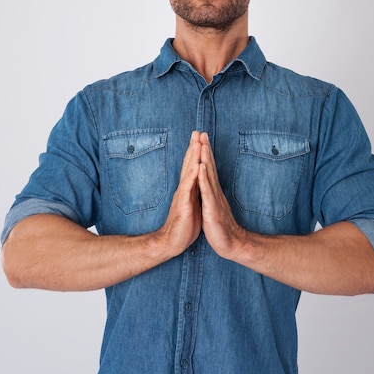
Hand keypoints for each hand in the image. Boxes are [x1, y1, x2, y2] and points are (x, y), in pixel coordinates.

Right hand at [156, 131, 201, 257]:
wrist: (173, 242)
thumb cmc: (184, 225)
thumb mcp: (192, 204)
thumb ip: (194, 192)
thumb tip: (198, 183)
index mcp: (188, 189)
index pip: (192, 166)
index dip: (196, 152)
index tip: (200, 137)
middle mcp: (184, 189)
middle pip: (189, 164)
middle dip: (193, 147)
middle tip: (196, 131)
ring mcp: (182, 196)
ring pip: (188, 172)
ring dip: (193, 157)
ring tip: (197, 143)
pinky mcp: (183, 205)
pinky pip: (188, 189)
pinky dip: (192, 176)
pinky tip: (195, 166)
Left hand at [197, 132, 246, 258]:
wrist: (230, 243)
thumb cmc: (220, 227)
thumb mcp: (213, 207)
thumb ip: (211, 194)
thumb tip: (207, 183)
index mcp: (213, 191)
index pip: (208, 168)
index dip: (204, 153)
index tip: (200, 138)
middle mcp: (215, 191)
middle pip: (209, 166)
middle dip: (205, 149)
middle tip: (201, 133)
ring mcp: (214, 198)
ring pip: (208, 175)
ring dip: (205, 158)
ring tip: (201, 143)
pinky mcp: (213, 208)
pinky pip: (207, 191)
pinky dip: (203, 178)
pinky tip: (201, 167)